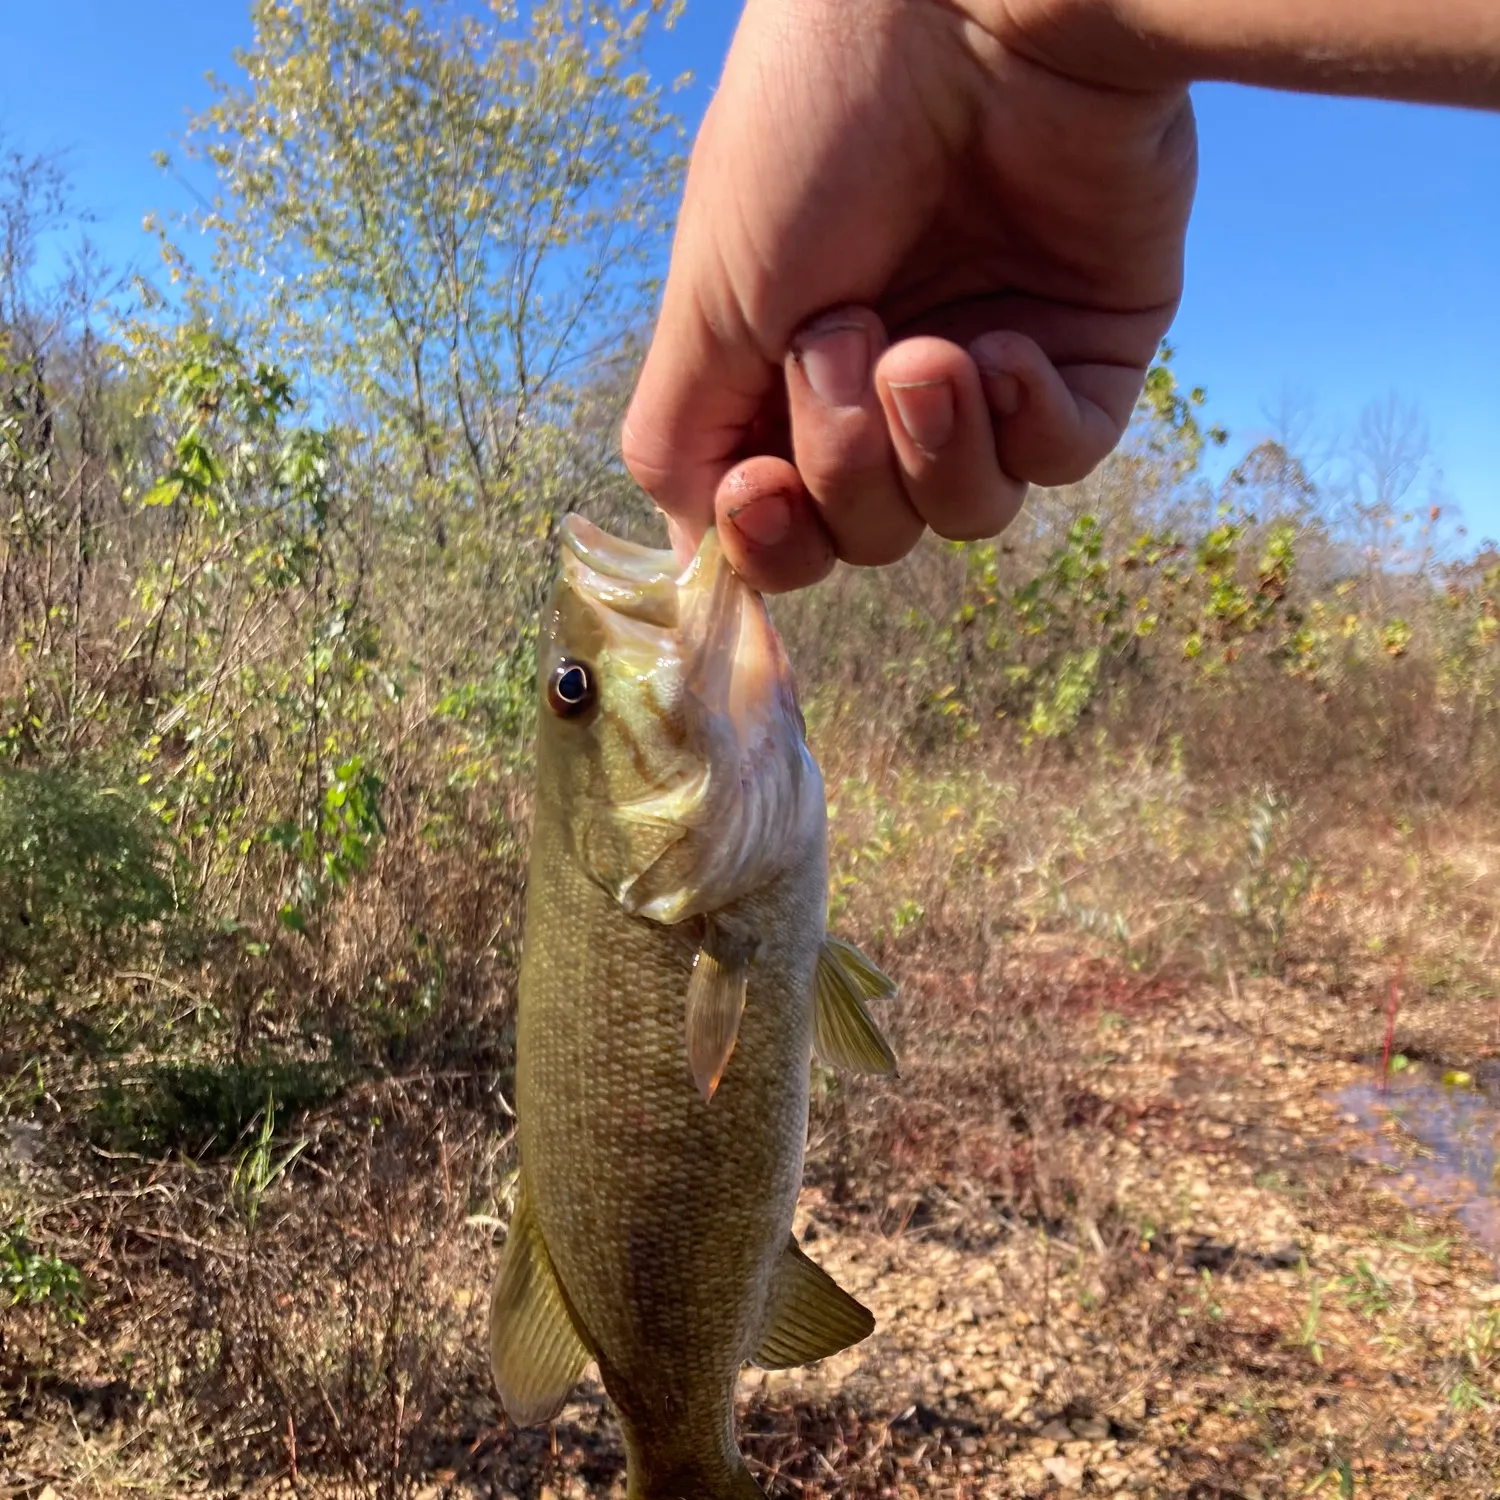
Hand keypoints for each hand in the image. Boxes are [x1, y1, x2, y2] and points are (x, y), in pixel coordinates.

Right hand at [621, 0, 1197, 590]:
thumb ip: (680, 438)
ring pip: (960, 514)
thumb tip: (685, 555)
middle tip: (849, 339)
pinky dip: (1023, 426)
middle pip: (865, 534)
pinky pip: (1057, 462)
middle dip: (848, 464)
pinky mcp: (1083, 352)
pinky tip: (1003, 350)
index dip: (769, 544)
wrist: (968, 5)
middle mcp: (881, 385)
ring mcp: (982, 372)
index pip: (778, 525)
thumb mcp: (707, 299)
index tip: (757, 491)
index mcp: (783, 375)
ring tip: (930, 353)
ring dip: (931, 451)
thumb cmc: (815, 130)